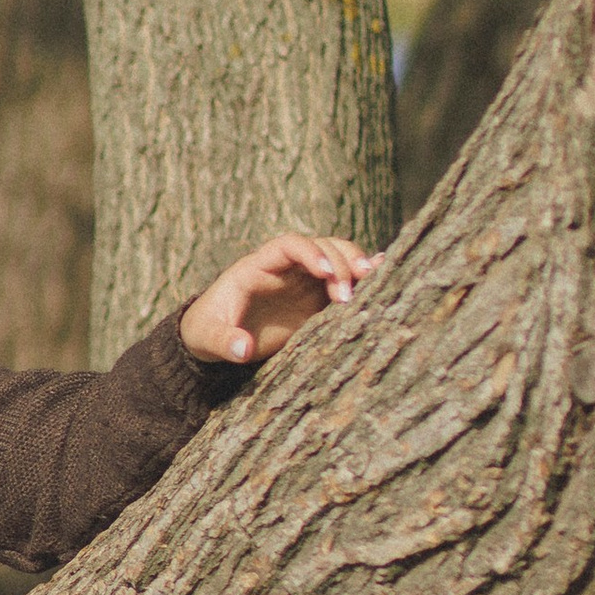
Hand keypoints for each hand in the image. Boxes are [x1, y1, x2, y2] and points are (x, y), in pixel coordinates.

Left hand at [178, 229, 379, 369]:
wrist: (218, 338)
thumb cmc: (210, 330)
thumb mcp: (208, 337)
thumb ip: (224, 340)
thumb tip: (242, 349)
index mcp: (258, 266)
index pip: (289, 245)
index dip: (310, 252)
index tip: (326, 273)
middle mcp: (287, 268)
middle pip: (322, 247)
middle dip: (339, 265)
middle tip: (348, 297)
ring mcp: (305, 281)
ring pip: (339, 259)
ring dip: (357, 267)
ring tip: (373, 285)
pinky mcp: (318, 299)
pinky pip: (345, 282)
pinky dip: (363, 279)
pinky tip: (385, 277)